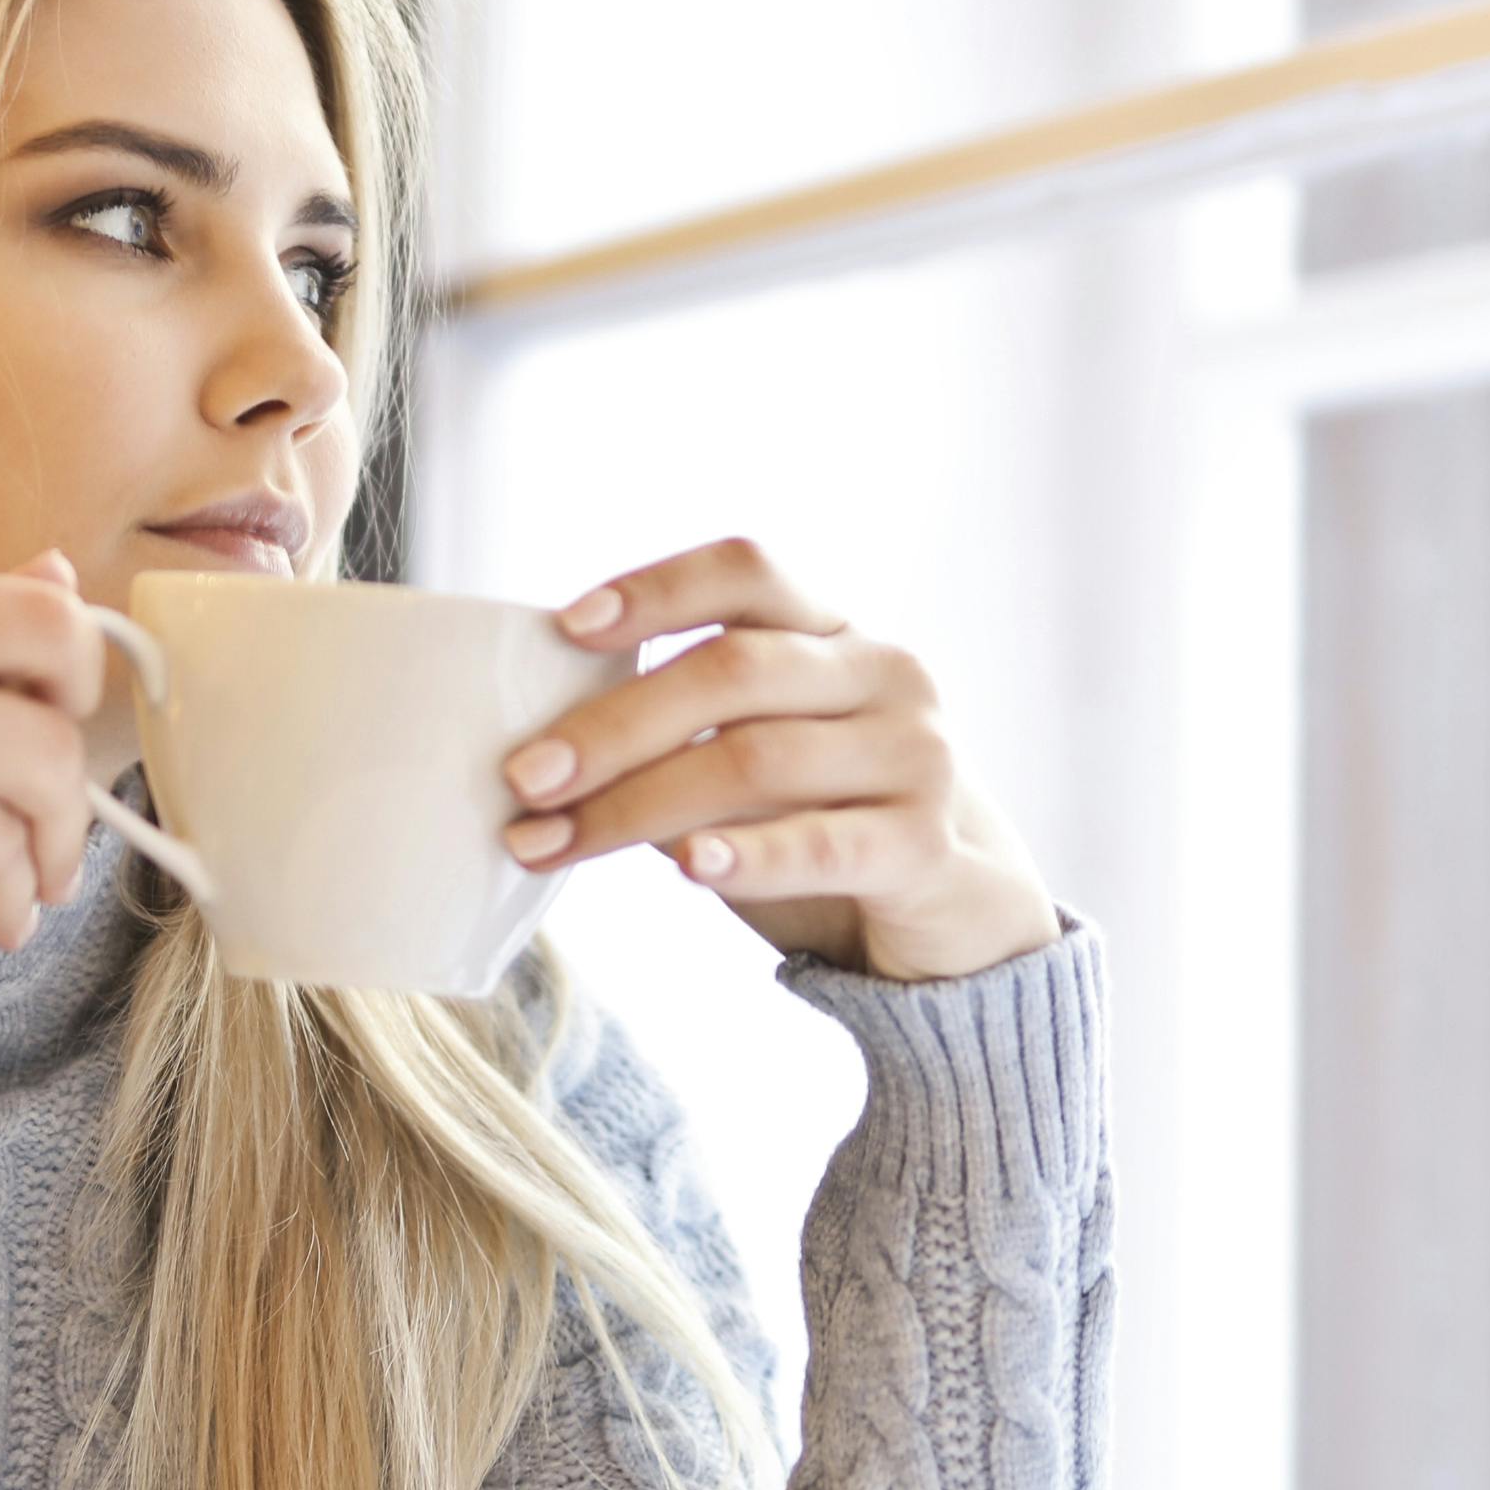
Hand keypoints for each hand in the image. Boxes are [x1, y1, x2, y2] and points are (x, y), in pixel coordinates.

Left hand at [501, 539, 1059, 983]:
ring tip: (551, 843)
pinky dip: (748, 853)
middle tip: (525, 775)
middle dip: (613, 724)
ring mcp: (915, 755)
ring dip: (634, 805)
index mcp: (837, 633)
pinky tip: (687, 867)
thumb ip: (697, 730)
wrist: (964, 916)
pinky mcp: (925, 844)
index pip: (748, 572)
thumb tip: (548, 743)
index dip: (656, 588)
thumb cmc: (833, 819)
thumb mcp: (770, 752)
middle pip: (732, 670)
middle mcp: (885, 673)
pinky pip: (821, 843)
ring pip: (755, 759)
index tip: (568, 627)